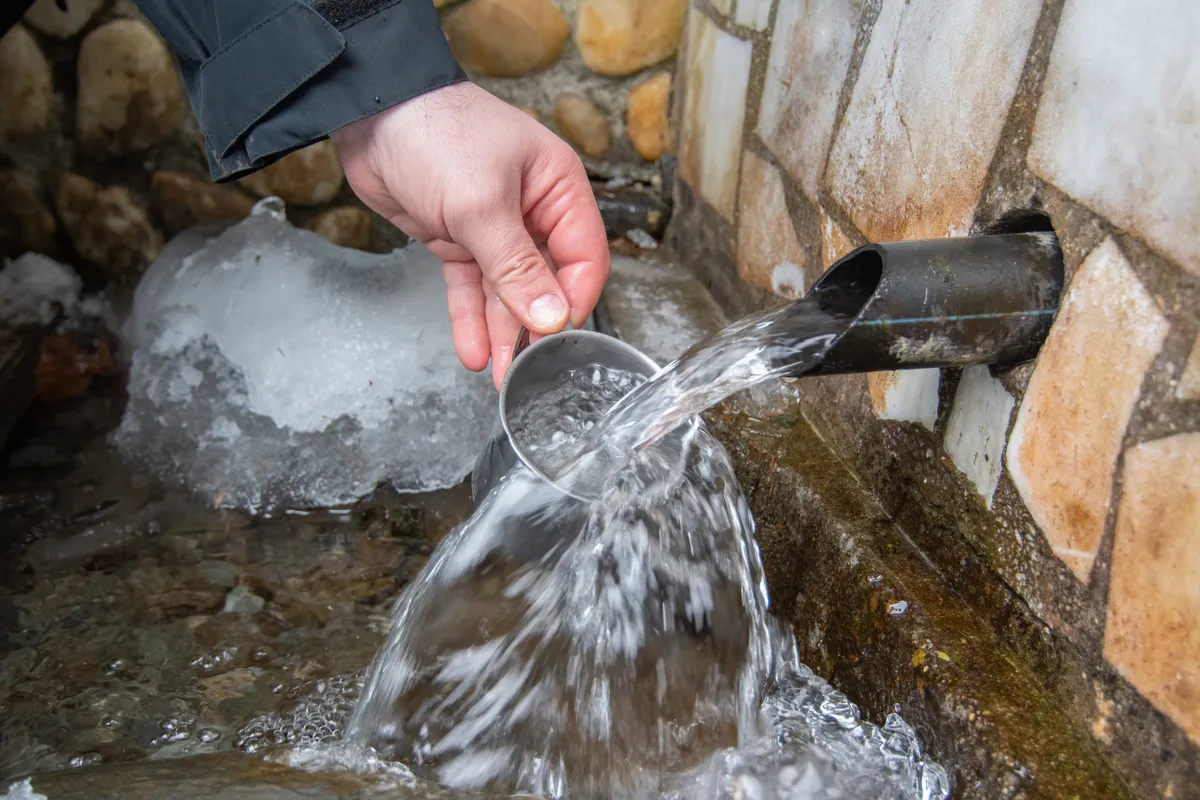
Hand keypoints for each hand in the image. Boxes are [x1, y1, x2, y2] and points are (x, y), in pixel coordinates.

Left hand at [331, 82, 610, 388]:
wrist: (370, 113)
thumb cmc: (435, 132)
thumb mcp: (482, 205)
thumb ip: (517, 268)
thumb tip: (552, 317)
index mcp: (557, 188)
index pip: (583, 257)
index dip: (572, 299)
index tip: (556, 336)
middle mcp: (533, 210)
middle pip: (544, 281)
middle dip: (531, 326)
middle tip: (523, 369)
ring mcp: (494, 226)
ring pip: (506, 291)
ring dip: (501, 331)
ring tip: (498, 373)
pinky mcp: (459, 238)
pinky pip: (472, 286)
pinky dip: (471, 317)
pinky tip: (473, 349)